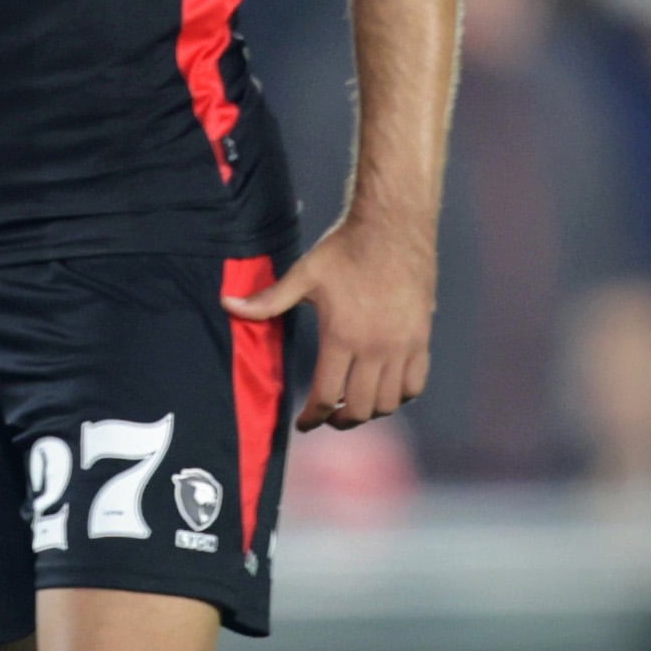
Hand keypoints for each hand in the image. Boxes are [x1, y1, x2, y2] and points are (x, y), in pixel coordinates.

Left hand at [229, 214, 432, 429]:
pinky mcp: (422, 338)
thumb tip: (227, 304)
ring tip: (352, 406)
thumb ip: (268, 300)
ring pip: (389, 401)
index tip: (303, 424)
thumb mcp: (303, 275)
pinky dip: (400, 396)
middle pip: (359, 408)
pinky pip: (416, 383)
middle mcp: (376, 347)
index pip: (325, 396)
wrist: (394, 227)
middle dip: (339, 421)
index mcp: (342, 337)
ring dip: (369, 411)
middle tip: (327, 418)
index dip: (312, 417)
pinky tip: (384, 391)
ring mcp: (404, 345)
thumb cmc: (345, 249)